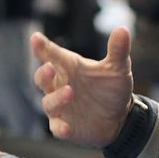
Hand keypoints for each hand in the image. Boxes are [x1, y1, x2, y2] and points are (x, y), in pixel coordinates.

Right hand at [30, 26, 133, 146]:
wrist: (120, 118)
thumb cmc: (111, 89)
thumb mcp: (118, 68)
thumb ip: (118, 50)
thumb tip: (123, 29)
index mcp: (69, 67)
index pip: (51, 55)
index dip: (42, 47)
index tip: (35, 38)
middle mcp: (59, 85)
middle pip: (42, 78)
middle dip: (43, 73)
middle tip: (50, 68)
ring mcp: (60, 107)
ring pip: (48, 102)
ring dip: (56, 98)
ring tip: (70, 92)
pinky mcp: (65, 126)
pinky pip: (56, 128)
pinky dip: (60, 128)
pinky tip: (66, 128)